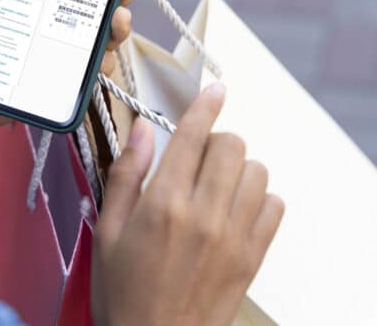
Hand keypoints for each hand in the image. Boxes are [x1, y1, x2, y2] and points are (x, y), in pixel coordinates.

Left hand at [0, 0, 149, 148]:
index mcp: (28, 2)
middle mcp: (45, 27)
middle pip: (93, 6)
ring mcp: (51, 57)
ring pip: (98, 41)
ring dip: (117, 27)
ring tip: (116, 17)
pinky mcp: (50, 87)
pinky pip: (85, 79)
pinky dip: (100, 66)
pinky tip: (102, 56)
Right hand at [92, 84, 284, 325]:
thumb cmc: (123, 290)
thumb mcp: (107, 230)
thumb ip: (125, 175)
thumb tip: (140, 131)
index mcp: (163, 203)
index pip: (193, 135)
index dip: (205, 105)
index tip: (214, 91)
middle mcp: (204, 214)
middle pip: (232, 145)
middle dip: (215, 140)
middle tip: (196, 158)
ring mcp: (234, 236)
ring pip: (257, 171)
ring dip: (238, 168)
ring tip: (215, 185)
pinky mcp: (253, 256)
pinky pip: (275, 206)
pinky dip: (259, 198)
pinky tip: (233, 209)